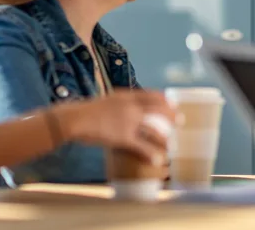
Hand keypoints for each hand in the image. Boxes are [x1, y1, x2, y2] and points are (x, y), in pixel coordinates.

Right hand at [53, 88, 181, 165]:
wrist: (74, 119)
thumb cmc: (86, 111)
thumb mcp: (106, 100)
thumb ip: (118, 103)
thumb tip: (124, 107)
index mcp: (126, 96)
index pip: (151, 95)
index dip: (164, 99)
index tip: (173, 103)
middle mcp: (131, 107)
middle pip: (158, 110)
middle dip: (171, 115)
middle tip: (180, 121)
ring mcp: (129, 122)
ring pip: (153, 129)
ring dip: (165, 137)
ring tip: (171, 144)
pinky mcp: (123, 137)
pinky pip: (141, 146)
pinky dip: (151, 153)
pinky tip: (158, 159)